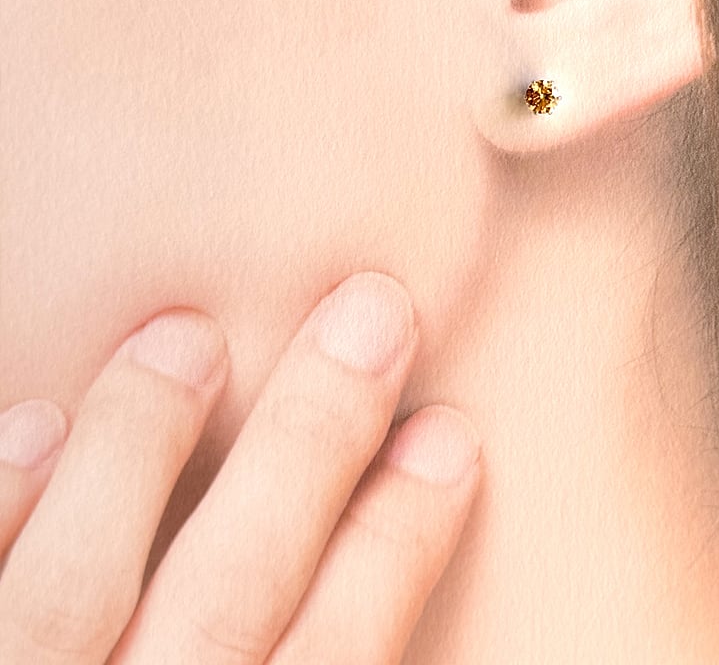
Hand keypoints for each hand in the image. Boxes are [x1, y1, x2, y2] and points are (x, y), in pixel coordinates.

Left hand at [0, 271, 480, 661]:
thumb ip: (291, 655)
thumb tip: (348, 550)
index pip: (335, 658)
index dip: (397, 548)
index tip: (450, 436)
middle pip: (233, 594)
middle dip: (309, 447)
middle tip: (373, 314)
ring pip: (73, 593)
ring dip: (138, 452)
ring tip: (187, 338)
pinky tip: (35, 420)